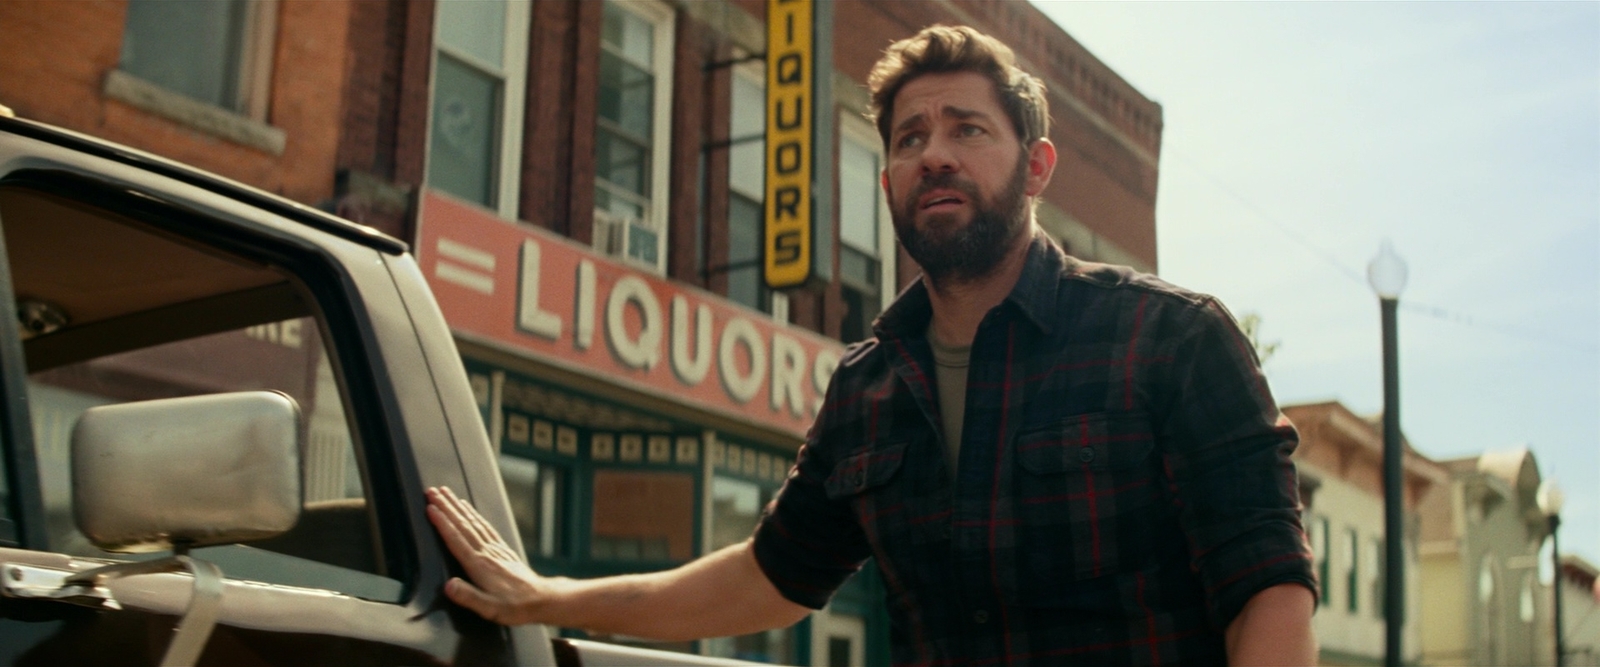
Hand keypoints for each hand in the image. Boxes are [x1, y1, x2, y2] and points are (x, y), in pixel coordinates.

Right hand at [426, 486, 556, 624]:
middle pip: (462, 525)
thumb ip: (468, 597)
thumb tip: (448, 586)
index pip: (456, 539)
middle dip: (446, 507)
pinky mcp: (502, 550)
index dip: (442, 522)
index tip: (430, 508)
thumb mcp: (490, 609)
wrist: (541, 599)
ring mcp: (495, 549)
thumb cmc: (515, 606)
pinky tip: (469, 509)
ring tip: (446, 493)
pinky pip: (485, 527)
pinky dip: (474, 515)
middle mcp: (486, 553)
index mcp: (479, 565)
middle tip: (432, 492)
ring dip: (457, 507)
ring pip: (473, 522)